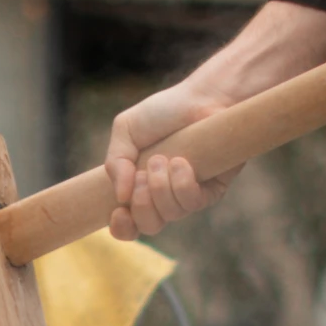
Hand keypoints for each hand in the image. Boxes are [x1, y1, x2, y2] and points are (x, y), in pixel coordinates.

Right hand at [104, 80, 242, 240]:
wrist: (202, 98)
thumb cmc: (164, 112)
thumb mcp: (126, 129)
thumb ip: (114, 162)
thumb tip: (120, 197)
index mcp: (139, 187)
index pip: (128, 226)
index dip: (121, 227)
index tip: (118, 212)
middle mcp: (163, 197)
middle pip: (149, 227)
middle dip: (141, 204)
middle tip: (142, 176)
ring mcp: (187, 196)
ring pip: (170, 215)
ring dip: (160, 188)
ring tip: (162, 159)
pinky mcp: (211, 191)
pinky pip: (192, 203)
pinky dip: (181, 184)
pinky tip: (181, 162)